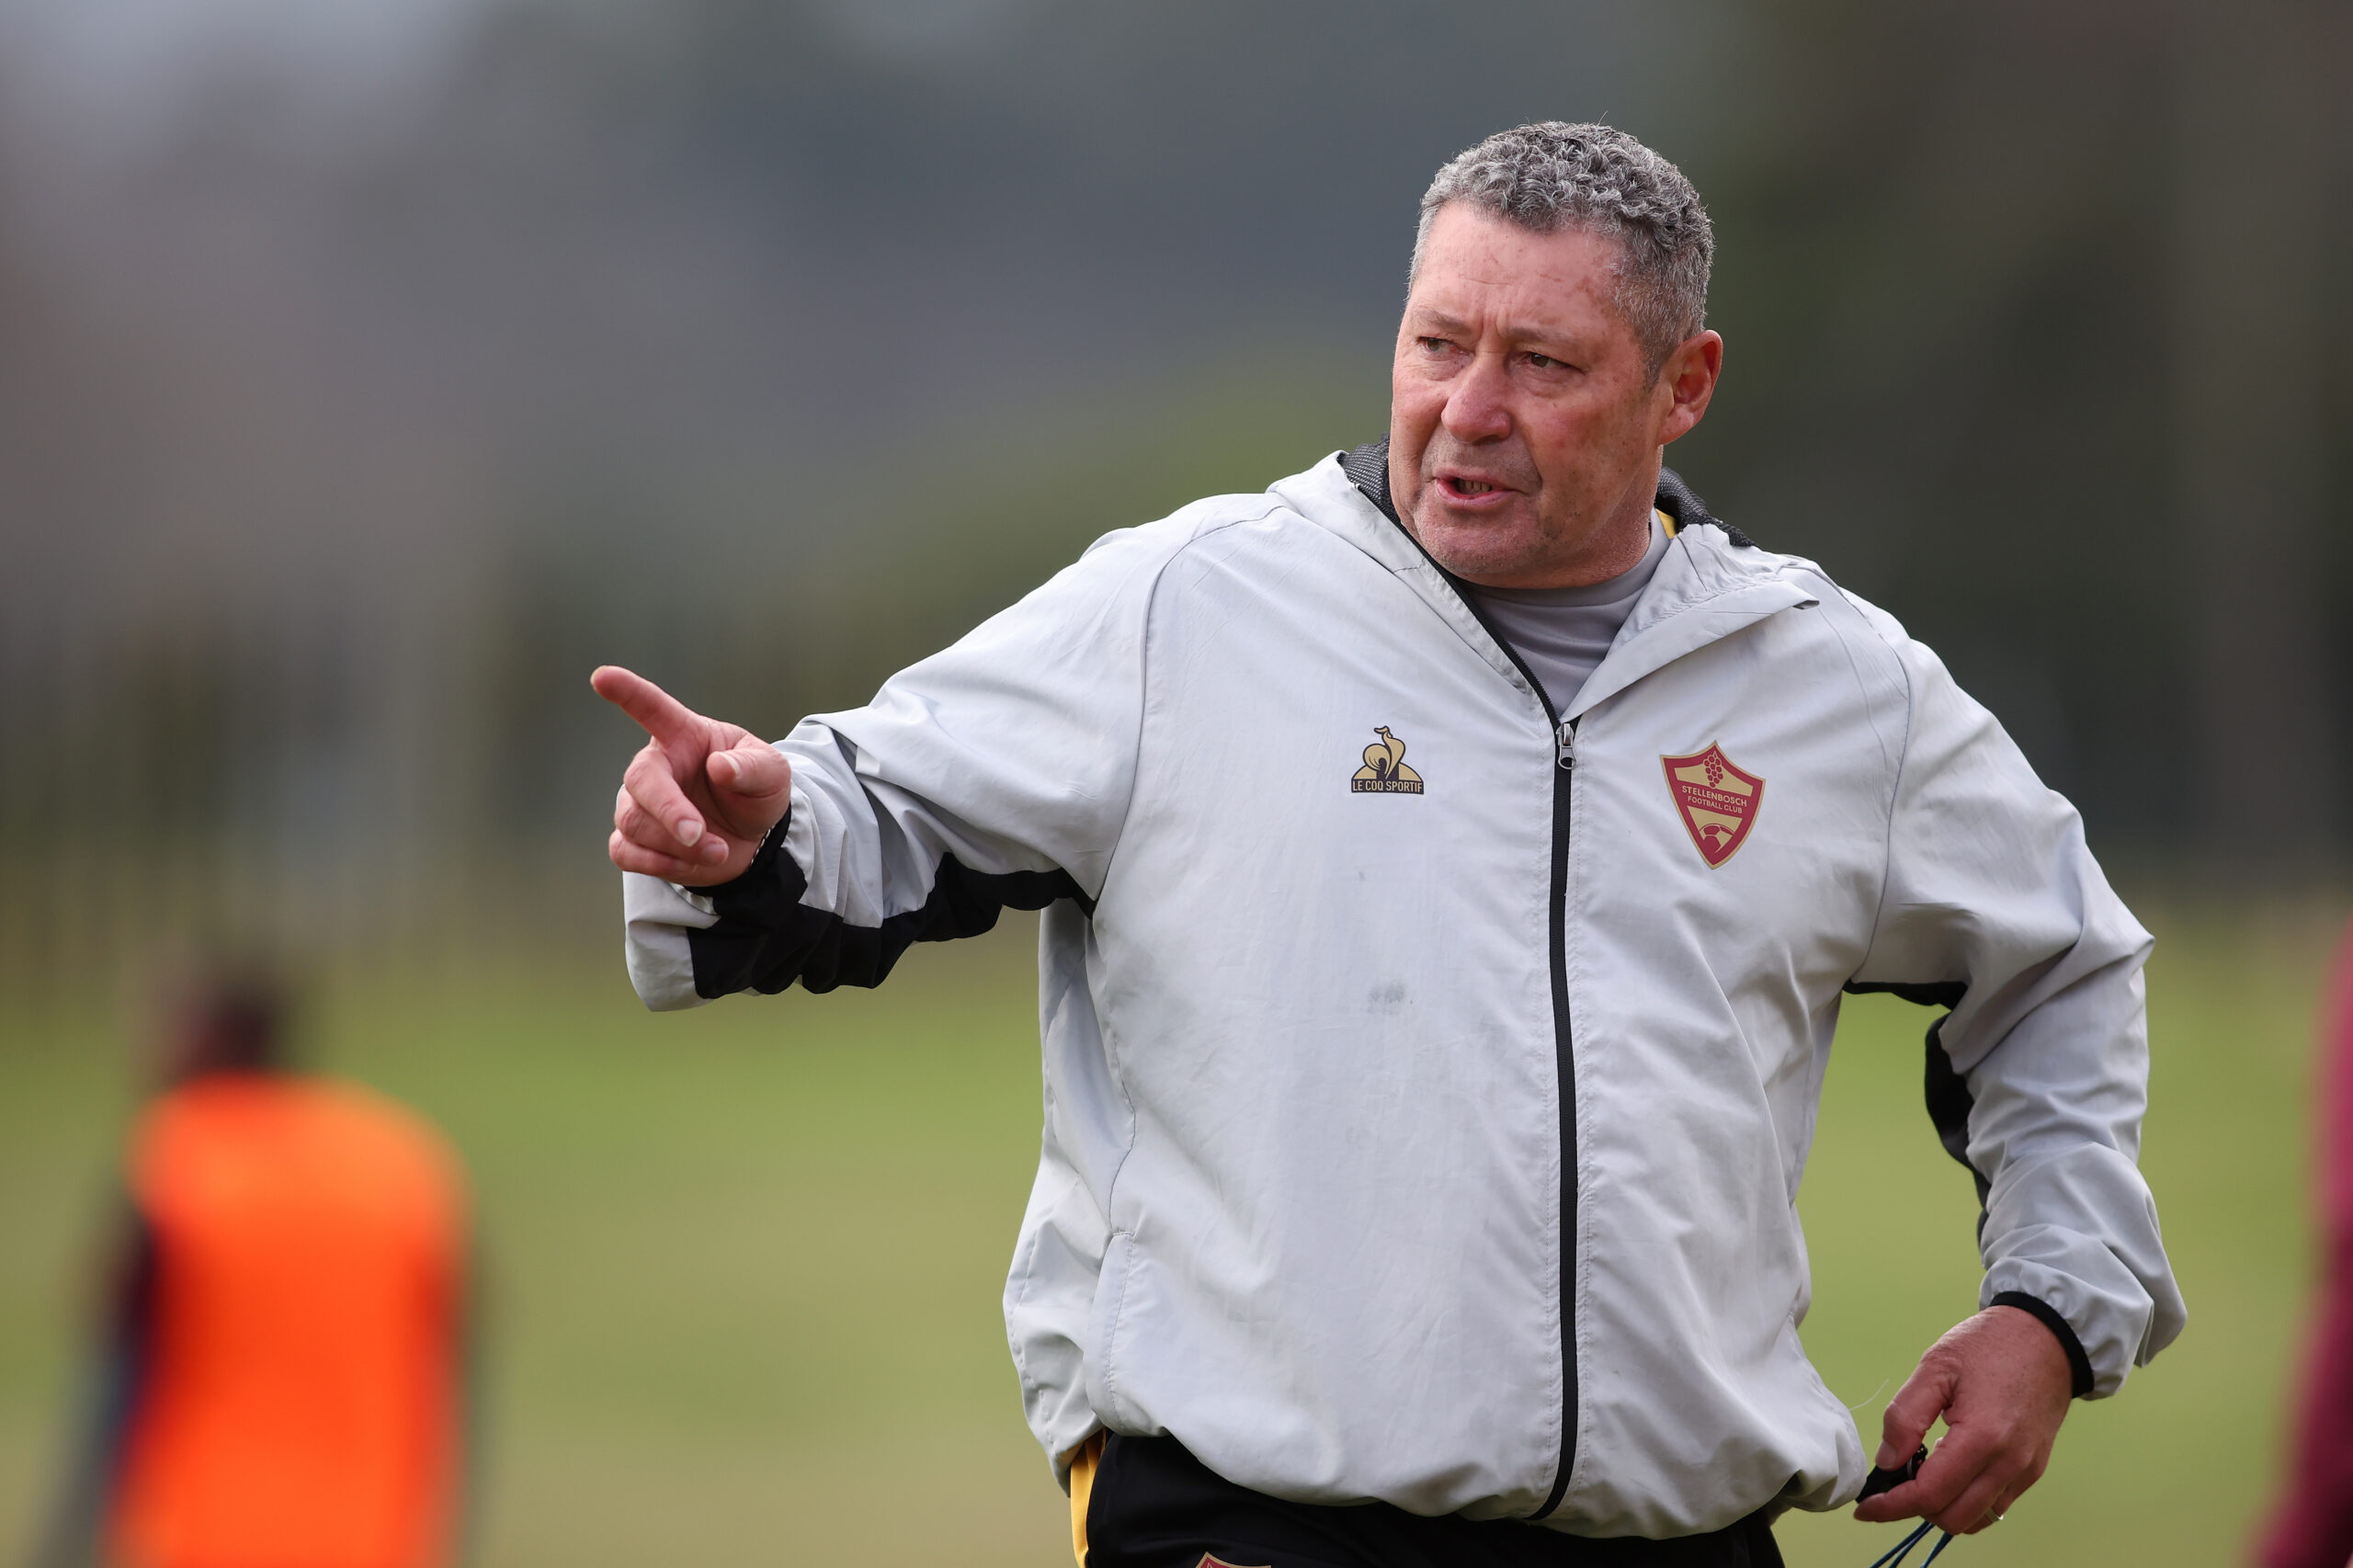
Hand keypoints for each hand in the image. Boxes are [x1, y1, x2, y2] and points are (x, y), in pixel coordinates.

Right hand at [592, 665, 791, 885]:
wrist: (752, 837)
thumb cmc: (755, 792)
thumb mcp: (771, 773)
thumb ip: (751, 767)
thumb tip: (719, 767)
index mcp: (684, 736)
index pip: (653, 708)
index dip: (628, 692)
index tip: (602, 676)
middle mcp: (656, 765)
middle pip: (640, 781)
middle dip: (668, 811)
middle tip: (699, 835)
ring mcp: (639, 802)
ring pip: (635, 823)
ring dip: (679, 846)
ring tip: (717, 851)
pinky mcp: (634, 838)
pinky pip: (625, 852)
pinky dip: (659, 865)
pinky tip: (688, 864)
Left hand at [1852, 1305, 2073, 1534]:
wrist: (2046, 1338)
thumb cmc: (1988, 1345)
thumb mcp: (1934, 1367)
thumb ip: (1905, 1416)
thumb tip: (1888, 1461)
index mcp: (1981, 1437)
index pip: (1930, 1494)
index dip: (1892, 1506)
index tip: (1866, 1508)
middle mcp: (2008, 1464)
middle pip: (1953, 1518)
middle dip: (1915, 1510)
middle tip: (1892, 1486)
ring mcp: (2025, 1471)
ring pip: (1977, 1519)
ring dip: (1942, 1510)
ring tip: (1919, 1479)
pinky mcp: (2033, 1470)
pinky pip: (1997, 1506)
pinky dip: (1967, 1503)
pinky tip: (1949, 1477)